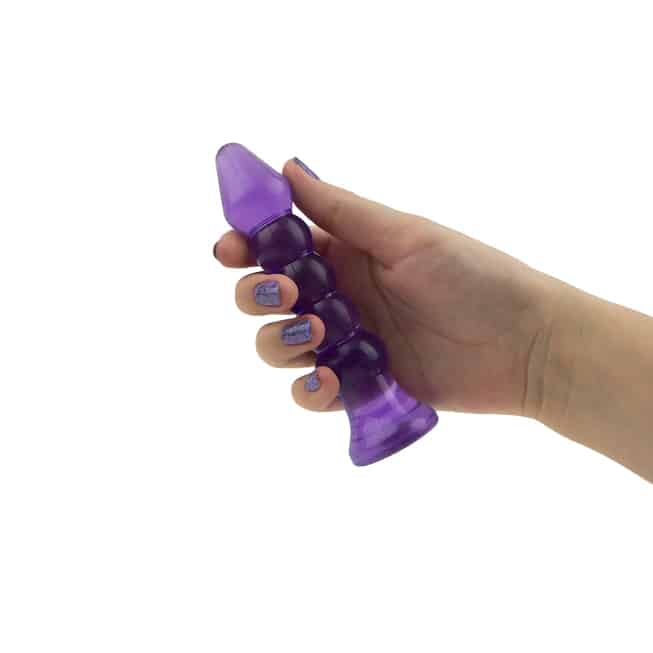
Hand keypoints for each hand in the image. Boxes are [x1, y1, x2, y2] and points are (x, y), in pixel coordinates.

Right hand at [214, 158, 556, 417]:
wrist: (523, 344)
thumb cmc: (474, 277)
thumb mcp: (406, 237)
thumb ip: (342, 210)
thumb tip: (286, 167)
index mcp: (344, 254)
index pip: (276, 249)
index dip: (245, 248)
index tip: (230, 250)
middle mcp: (337, 297)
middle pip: (264, 300)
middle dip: (257, 297)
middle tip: (284, 295)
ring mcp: (345, 343)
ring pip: (279, 346)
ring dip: (280, 341)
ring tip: (317, 335)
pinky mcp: (360, 384)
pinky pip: (312, 392)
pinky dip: (308, 389)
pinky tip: (328, 379)